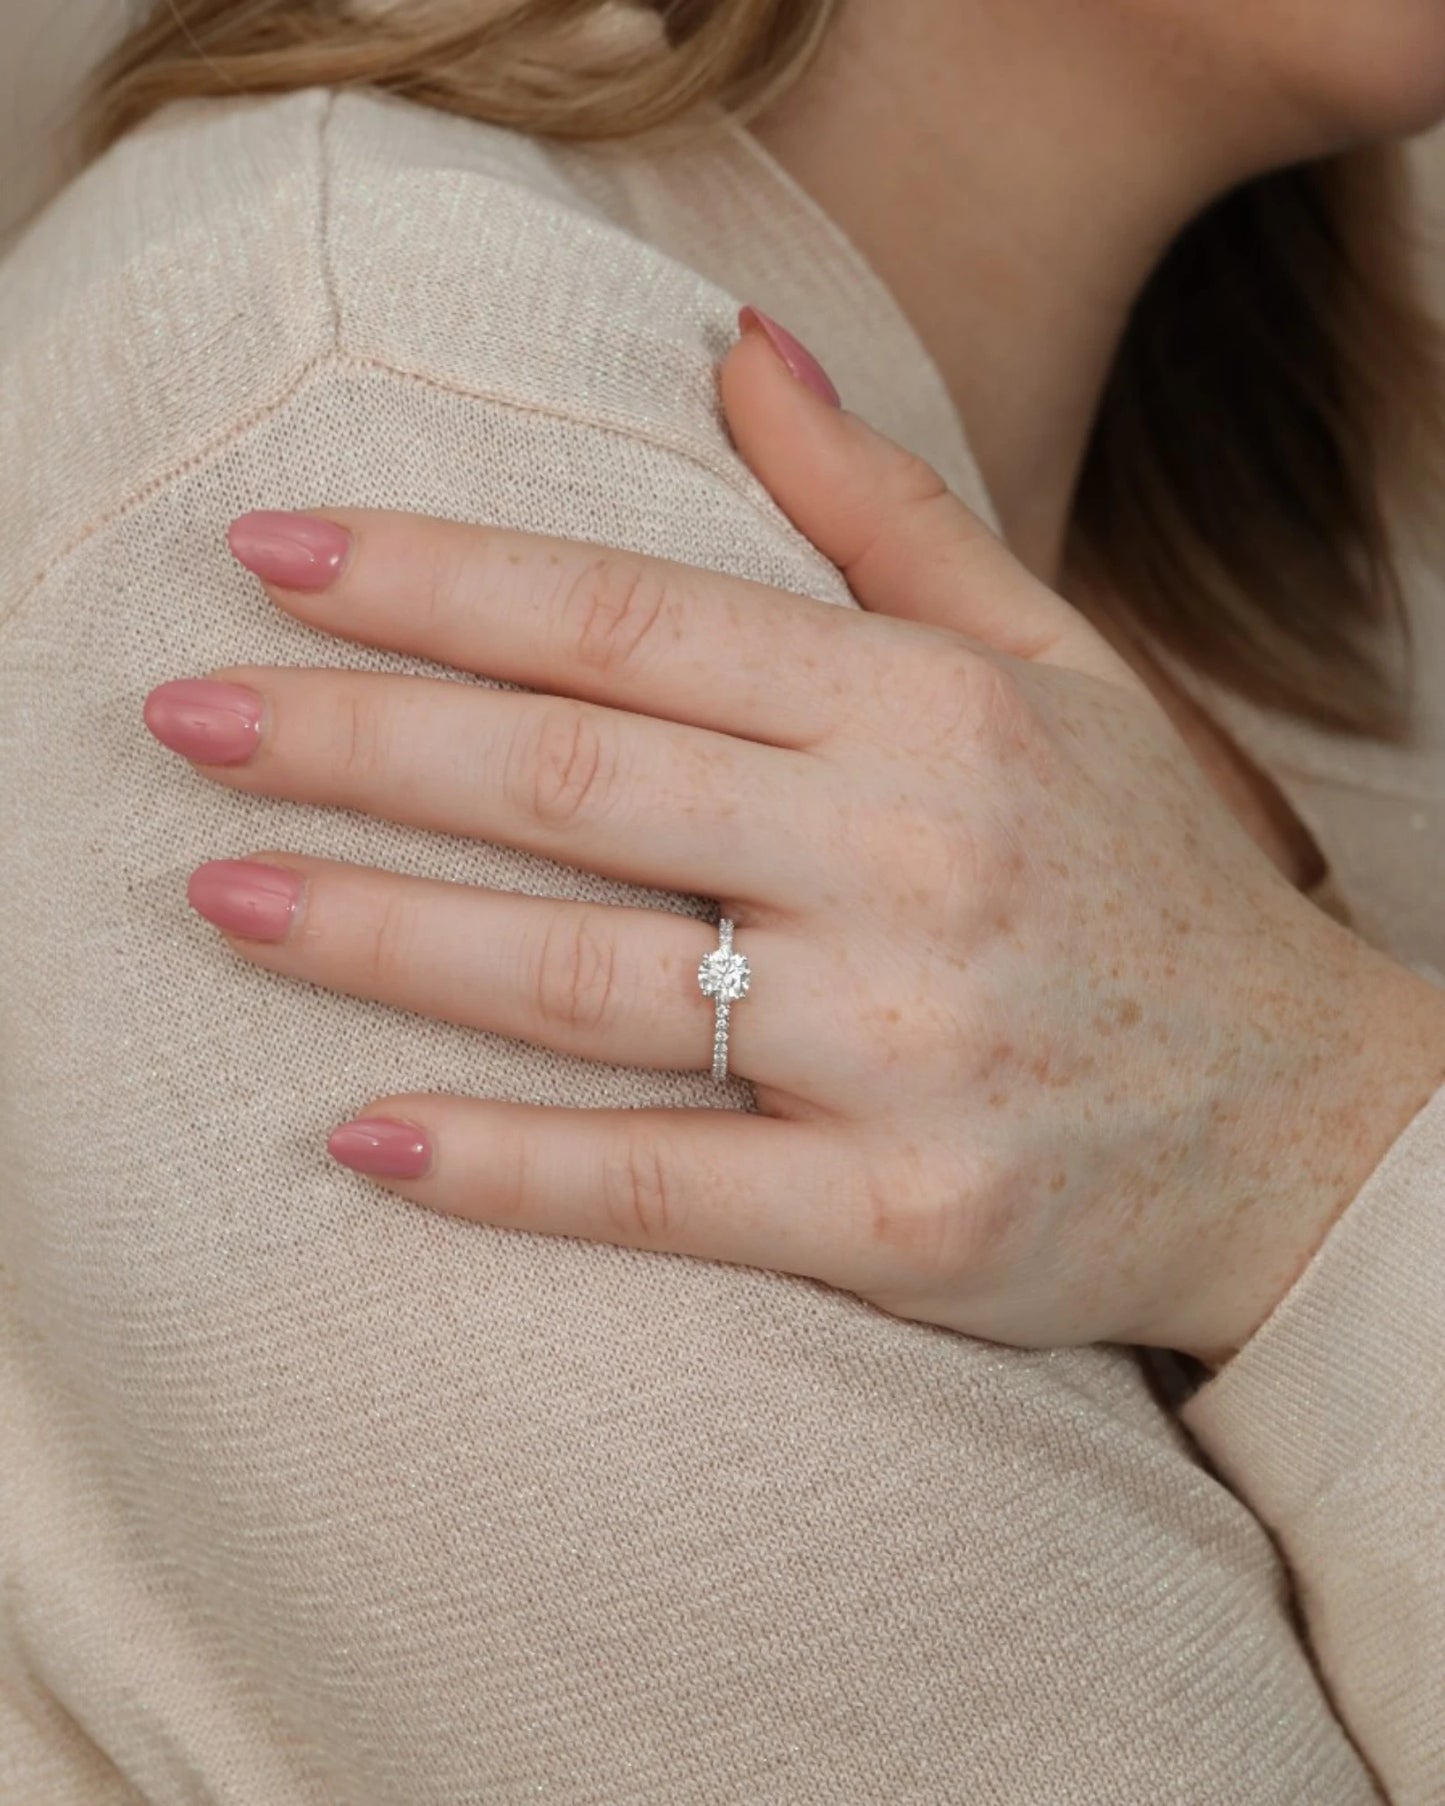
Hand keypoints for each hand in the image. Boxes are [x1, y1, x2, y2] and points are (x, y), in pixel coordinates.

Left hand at [141, 311, 1444, 1366]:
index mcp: (935, 710)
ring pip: (591, 977)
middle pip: (574, 779)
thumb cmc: (1155, 884)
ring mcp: (910, 1047)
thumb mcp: (1054, 665)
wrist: (1311, 1126)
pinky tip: (364, 1140)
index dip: (435, 582)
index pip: (632, 619)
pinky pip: (667, 1189)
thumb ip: (885, 513)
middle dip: (355, 740)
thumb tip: (735, 346)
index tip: (271, 560)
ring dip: (384, 934)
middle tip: (182, 718)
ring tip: (223, 898)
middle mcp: (915, 860)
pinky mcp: (906, 1219)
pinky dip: (506, 1168)